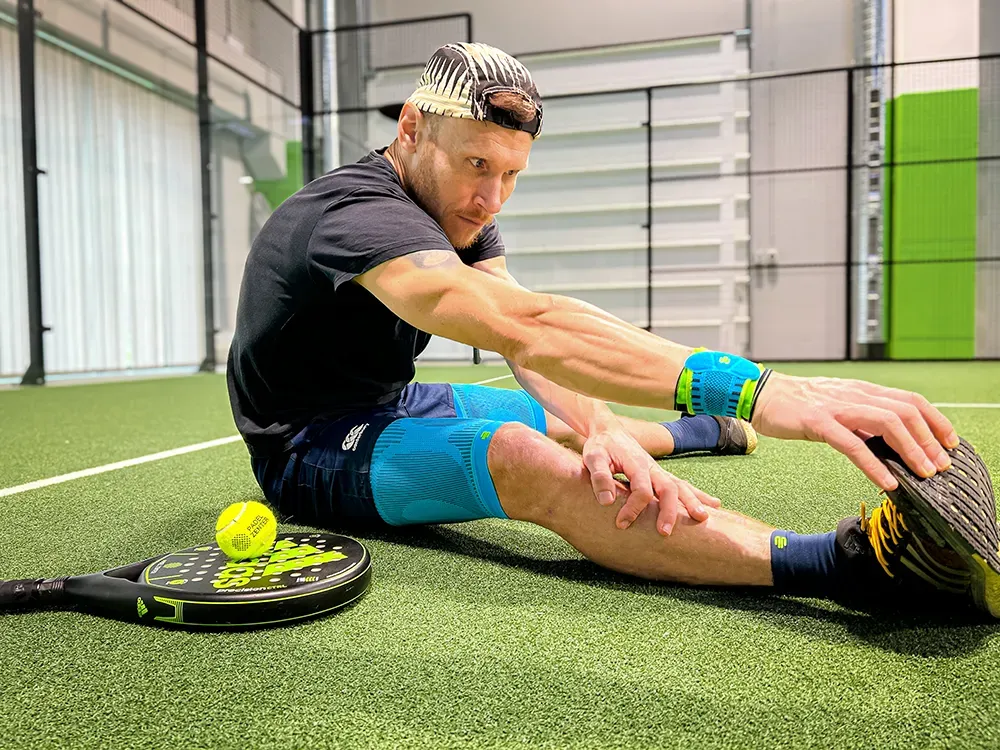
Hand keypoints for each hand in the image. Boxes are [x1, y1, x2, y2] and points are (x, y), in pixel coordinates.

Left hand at [582, 428, 721, 535]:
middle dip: (670, 510)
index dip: (633, 508)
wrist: (609, 431)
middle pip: (668, 488)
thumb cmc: (600, 446)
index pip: (641, 490)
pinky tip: (713, 505)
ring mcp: (659, 471)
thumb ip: (599, 477)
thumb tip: (606, 502)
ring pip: (680, 486)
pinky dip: (698, 495)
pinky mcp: (661, 475)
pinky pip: (682, 485)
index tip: (621, 523)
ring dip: (692, 502)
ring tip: (703, 518)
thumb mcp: (593, 458)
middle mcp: (652, 467)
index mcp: (636, 463)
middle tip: (666, 532)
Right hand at [751, 372, 958, 489]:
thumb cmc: (798, 404)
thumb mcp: (838, 407)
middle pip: (905, 411)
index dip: (936, 420)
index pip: (910, 400)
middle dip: (929, 440)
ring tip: (922, 474)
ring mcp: (837, 407)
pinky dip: (873, 465)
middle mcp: (855, 394)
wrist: (761, 395)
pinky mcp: (818, 422)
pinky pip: (852, 445)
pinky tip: (886, 482)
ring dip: (910, 450)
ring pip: (886, 424)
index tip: (950, 443)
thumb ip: (863, 421)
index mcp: (862, 390)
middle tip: (941, 466)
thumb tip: (890, 444)